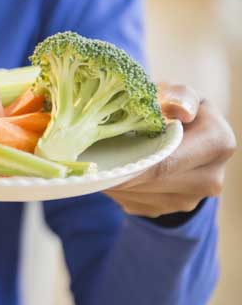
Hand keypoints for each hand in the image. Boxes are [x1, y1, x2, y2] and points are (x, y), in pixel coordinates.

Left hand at [106, 83, 236, 217]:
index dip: (133, 159)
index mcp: (218, 144)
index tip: (103, 153)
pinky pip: (132, 202)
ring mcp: (187, 201)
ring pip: (138, 194)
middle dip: (119, 170)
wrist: (183, 136)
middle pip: (152, 181)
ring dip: (114, 180)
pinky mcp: (165, 210)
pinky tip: (107, 170)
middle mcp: (209, 179)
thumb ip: (178, 96)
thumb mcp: (179, 93)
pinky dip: (116, 188)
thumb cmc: (175, 108)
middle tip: (87, 159)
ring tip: (95, 161)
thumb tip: (178, 111)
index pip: (169, 160)